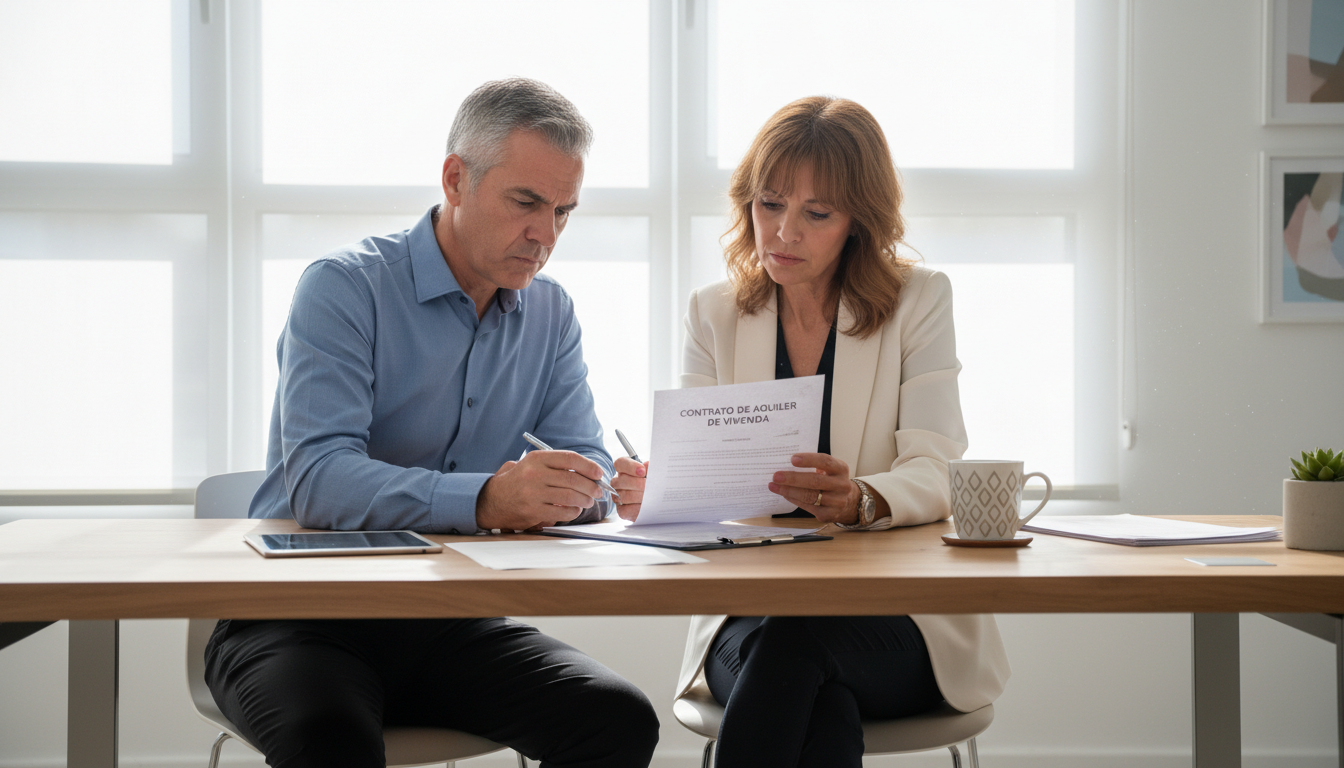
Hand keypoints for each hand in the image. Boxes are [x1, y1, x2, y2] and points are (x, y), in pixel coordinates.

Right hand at [475, 450, 605, 530]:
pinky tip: (575, 510)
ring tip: (588, 501)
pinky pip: (563, 512)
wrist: (491, 500)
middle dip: (592, 487)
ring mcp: (534, 493)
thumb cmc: (518, 481)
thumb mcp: (532, 465)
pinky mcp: (533, 511)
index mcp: (536, 458)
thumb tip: (588, 472)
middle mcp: (535, 474)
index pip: (570, 459)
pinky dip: (574, 512)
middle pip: (574, 479)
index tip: (599, 473)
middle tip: (598, 491)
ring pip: (571, 496)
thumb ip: (556, 465)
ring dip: (585, 500)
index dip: (589, 466)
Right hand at [611, 457, 648, 521]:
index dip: (630, 467)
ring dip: (639, 496)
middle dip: (637, 484)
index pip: (620, 463)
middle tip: (649, 487)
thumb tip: (648, 465)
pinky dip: (637, 508)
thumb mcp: (654, 475)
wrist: (657, 501)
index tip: (643, 471)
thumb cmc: (654, 484)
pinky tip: (645, 506)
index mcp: (625, 470)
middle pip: (621, 480)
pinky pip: (625, 509)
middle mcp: (618, 482)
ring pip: (623, 495)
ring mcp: (617, 496)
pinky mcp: (621, 510)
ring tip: (651, 497)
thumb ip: (651, 469)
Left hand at [768, 453, 859, 524]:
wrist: (849, 502)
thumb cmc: (832, 481)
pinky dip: (794, 499)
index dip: (809, 460)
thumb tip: (787, 464)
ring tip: (774, 486)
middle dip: (793, 478)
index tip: (792, 459)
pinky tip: (784, 494)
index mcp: (841, 469)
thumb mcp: (830, 470)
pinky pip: (808, 507)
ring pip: (810, 496)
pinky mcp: (828, 515)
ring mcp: (837, 502)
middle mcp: (842, 485)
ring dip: (789, 491)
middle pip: (815, 481)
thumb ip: (815, 465)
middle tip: (776, 476)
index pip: (825, 462)